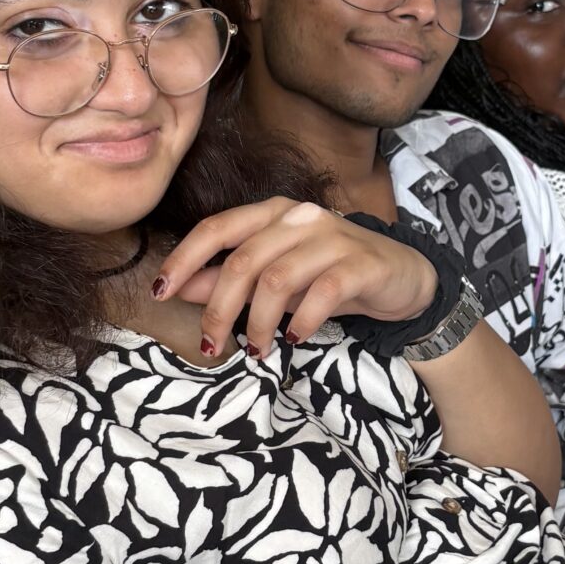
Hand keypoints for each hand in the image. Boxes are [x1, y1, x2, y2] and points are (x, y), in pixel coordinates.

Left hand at [155, 198, 435, 356]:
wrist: (403, 277)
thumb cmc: (331, 275)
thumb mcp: (277, 279)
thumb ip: (230, 280)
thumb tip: (181, 288)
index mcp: (272, 213)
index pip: (216, 228)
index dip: (184, 260)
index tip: (161, 293)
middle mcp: (299, 218)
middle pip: (242, 262)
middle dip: (219, 309)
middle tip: (211, 345)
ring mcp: (332, 237)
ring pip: (276, 280)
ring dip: (258, 323)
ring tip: (257, 350)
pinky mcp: (360, 263)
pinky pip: (321, 294)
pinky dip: (301, 321)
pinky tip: (295, 339)